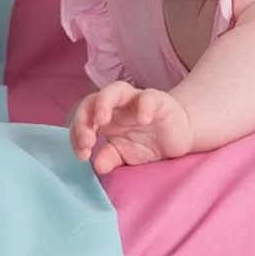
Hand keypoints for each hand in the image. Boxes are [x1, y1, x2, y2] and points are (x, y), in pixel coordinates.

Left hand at [69, 82, 193, 173]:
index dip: (77, 135)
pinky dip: (144, 106)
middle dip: (84, 119)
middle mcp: (116, 105)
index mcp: (104, 117)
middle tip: (87, 142)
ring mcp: (135, 99)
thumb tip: (97, 166)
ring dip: (104, 103)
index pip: (82, 118)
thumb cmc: (146, 143)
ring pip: (115, 89)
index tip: (82, 156)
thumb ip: (110, 157)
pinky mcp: (158, 100)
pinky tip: (143, 120)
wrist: (178, 136)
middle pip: (92, 99)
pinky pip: (148, 97)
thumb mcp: (125, 154)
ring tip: (102, 120)